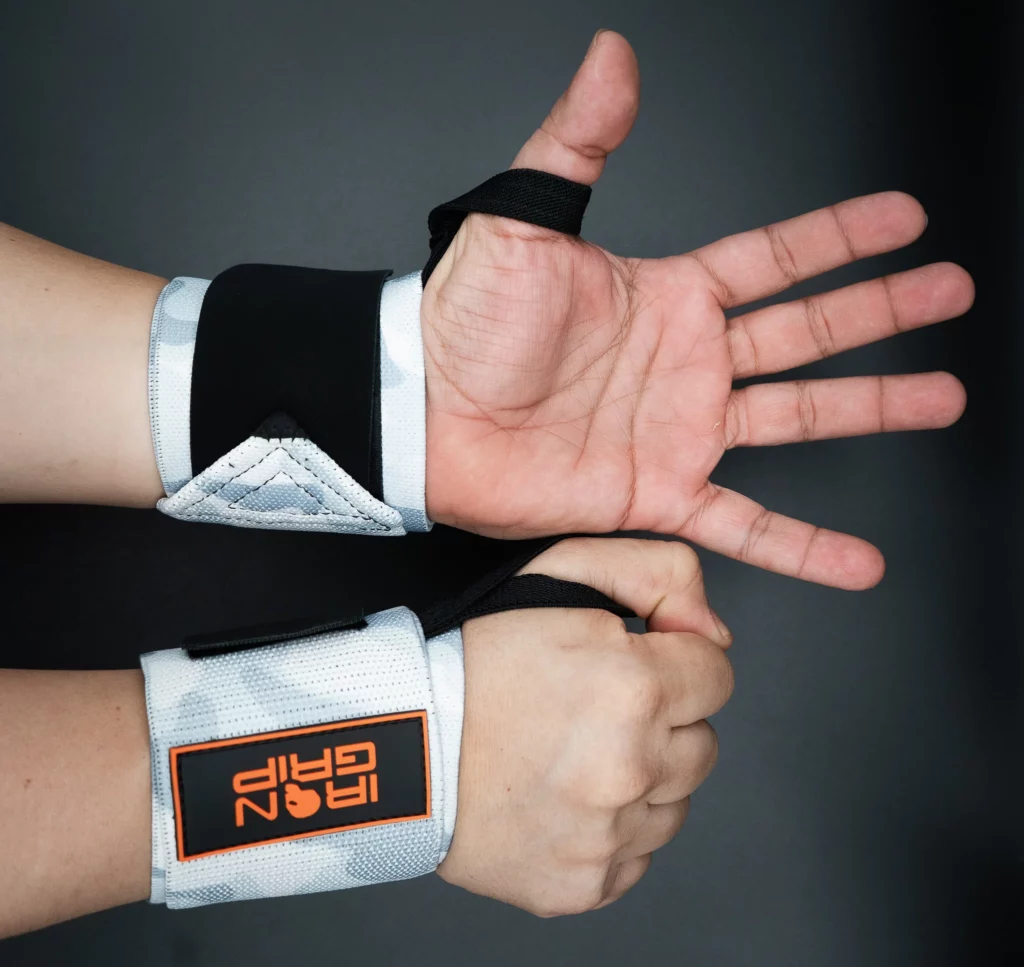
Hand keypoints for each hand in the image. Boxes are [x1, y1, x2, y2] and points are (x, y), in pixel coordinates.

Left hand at [421, 31, 971, 588]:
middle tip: (949, 294)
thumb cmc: (464, 322)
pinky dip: (801, 544)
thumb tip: (612, 57)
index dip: (840, 237)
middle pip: (807, 332)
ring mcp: (679, 430)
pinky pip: (745, 521)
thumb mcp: (524, 219)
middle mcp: (685, 362)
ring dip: (872, 408)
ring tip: (940, 398)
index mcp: (665, 294)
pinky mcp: (658, 492)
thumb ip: (578, 141)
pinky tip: (855, 559)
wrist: (424, 417)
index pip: (775, 258)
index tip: (904, 219)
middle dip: (882, 311)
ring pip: (797, 418)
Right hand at [438, 537, 732, 915]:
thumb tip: (715, 631)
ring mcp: (609, 834)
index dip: (679, 662)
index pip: (717, 674)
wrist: (399, 743)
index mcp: (632, 685)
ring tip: (574, 755)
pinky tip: (563, 799)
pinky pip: (637, 855)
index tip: (638, 666)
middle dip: (665, 722)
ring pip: (676, 803)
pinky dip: (612, 830)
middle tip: (596, 710)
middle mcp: (630, 766)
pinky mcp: (586, 884)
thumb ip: (657, 574)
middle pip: (704, 743)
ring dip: (642, 779)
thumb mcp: (561, 571)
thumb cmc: (471, 659)